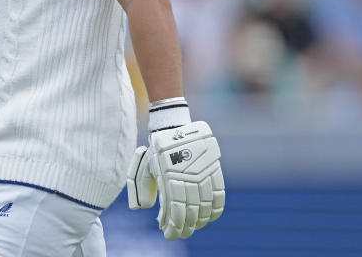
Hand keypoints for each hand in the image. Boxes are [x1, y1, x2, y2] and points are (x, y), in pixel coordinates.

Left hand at [126, 121, 224, 239]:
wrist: (176, 126)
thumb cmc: (158, 149)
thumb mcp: (146, 165)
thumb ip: (143, 187)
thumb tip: (144, 207)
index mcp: (169, 178)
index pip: (174, 210)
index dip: (173, 226)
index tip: (169, 234)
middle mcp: (188, 178)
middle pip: (190, 212)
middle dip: (185, 227)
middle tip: (180, 234)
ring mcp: (203, 174)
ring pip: (205, 206)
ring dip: (199, 221)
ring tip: (193, 227)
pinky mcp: (214, 170)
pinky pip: (218, 194)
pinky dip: (215, 209)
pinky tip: (209, 218)